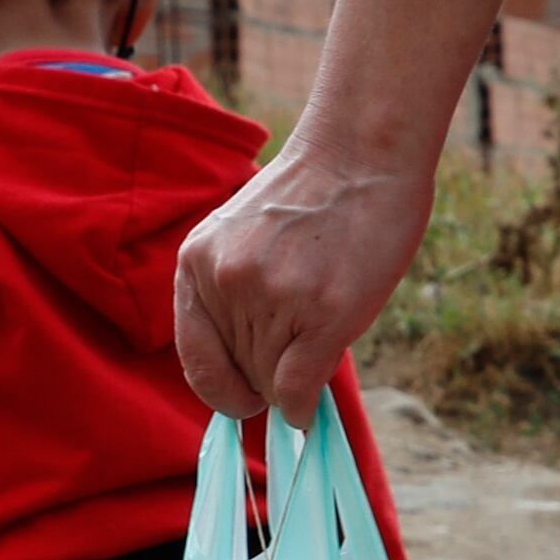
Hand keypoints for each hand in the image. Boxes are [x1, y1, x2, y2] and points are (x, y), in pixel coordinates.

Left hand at [175, 145, 435, 423]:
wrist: (363, 153)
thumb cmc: (312, 196)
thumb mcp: (244, 236)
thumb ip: (231, 294)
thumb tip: (244, 380)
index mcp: (197, 261)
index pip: (195, 357)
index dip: (220, 388)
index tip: (242, 398)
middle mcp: (227, 281)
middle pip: (239, 372)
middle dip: (268, 373)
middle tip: (302, 340)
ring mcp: (274, 297)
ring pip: (270, 382)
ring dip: (294, 377)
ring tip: (320, 328)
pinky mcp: (323, 313)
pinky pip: (299, 387)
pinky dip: (303, 406)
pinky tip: (310, 407)